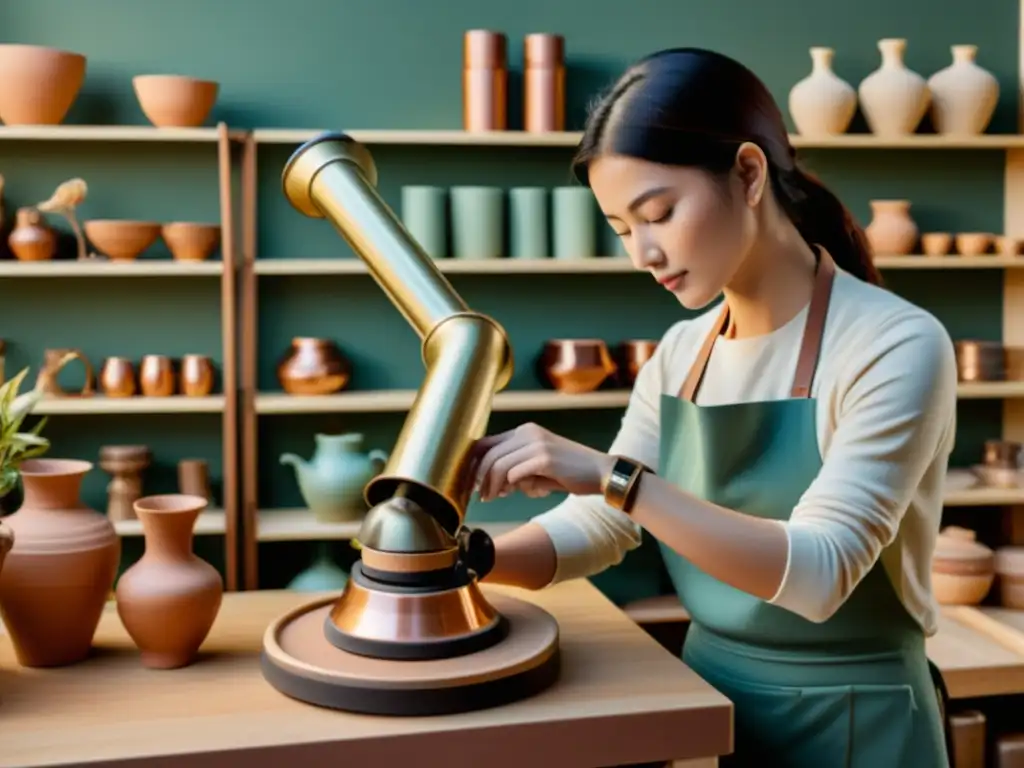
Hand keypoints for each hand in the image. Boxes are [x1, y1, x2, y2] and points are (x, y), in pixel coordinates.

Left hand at [470, 423, 613, 501]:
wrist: (600, 472)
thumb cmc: (568, 473)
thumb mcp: (538, 465)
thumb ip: (516, 469)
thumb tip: (493, 483)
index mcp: (525, 431)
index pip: (487, 442)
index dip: (474, 463)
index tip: (471, 482)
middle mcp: (528, 432)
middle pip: (489, 453)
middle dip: (479, 477)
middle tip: (480, 495)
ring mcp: (537, 443)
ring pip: (498, 464)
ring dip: (491, 485)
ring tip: (492, 498)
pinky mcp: (544, 458)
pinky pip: (514, 473)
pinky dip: (509, 485)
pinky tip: (511, 493)